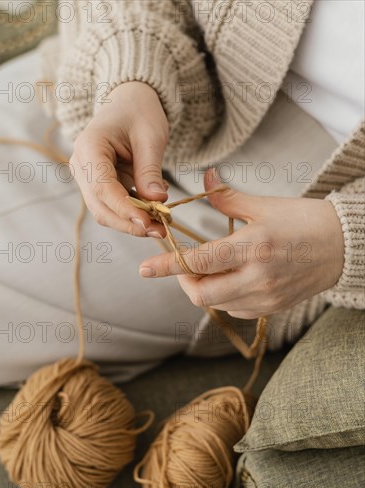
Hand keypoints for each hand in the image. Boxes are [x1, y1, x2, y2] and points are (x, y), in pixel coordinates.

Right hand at [69, 81, 168, 237]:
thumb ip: (150, 170)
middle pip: (100, 207)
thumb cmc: (139, 112)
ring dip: (132, 223)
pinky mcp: (99, 186)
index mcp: (89, 147)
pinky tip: (155, 213)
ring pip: (105, 212)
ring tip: (160, 226)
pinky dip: (133, 214)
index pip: (102, 188)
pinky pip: (113, 207)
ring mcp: (87, 177)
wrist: (129, 102)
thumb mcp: (151, 137)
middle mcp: (81, 165)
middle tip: (160, 231)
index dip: (124, 209)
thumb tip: (157, 201)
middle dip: (129, 223)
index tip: (147, 223)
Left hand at [139, 169, 344, 317]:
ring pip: (217, 303)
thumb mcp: (264, 205)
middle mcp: (258, 277)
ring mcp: (266, 297)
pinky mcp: (273, 308)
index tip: (145, 270)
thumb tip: (205, 178)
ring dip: (205, 288)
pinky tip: (233, 279)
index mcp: (253, 246)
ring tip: (213, 268)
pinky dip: (225, 296)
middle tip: (184, 265)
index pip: (199, 261)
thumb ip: (227, 197)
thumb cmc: (303, 220)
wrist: (342, 247)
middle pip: (201, 294)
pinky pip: (236, 309)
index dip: (168, 266)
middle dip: (184, 282)